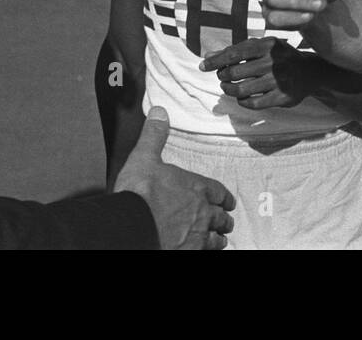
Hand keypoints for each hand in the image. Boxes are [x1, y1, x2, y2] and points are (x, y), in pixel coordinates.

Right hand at [113, 106, 234, 248]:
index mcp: (195, 187)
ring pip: (216, 238)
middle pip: (220, 217)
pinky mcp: (189, 251)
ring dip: (219, 238)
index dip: (223, 197)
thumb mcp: (145, 157)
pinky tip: (204, 252)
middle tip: (226, 222)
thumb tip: (159, 110)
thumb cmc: (139, 192)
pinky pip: (206, 252)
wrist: (133, 225)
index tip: (228, 201)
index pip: (218, 192)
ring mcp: (197, 234)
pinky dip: (207, 251)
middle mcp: (201, 211)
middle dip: (223, 219)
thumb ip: (154, 134)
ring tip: (221, 239)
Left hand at [202, 37, 311, 108]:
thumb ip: (236, 50)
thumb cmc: (279, 57)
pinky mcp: (282, 97)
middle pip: (234, 72)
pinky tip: (242, 97)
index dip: (216, 61)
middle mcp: (274, 61)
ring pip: (241, 89)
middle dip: (223, 76)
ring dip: (229, 90)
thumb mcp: (261, 47)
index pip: (234, 53)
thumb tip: (207, 56)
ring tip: (229, 87)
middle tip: (223, 77)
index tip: (203, 66)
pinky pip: (253, 103)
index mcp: (267, 44)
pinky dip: (242, 101)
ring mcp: (279, 80)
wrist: (310, 71)